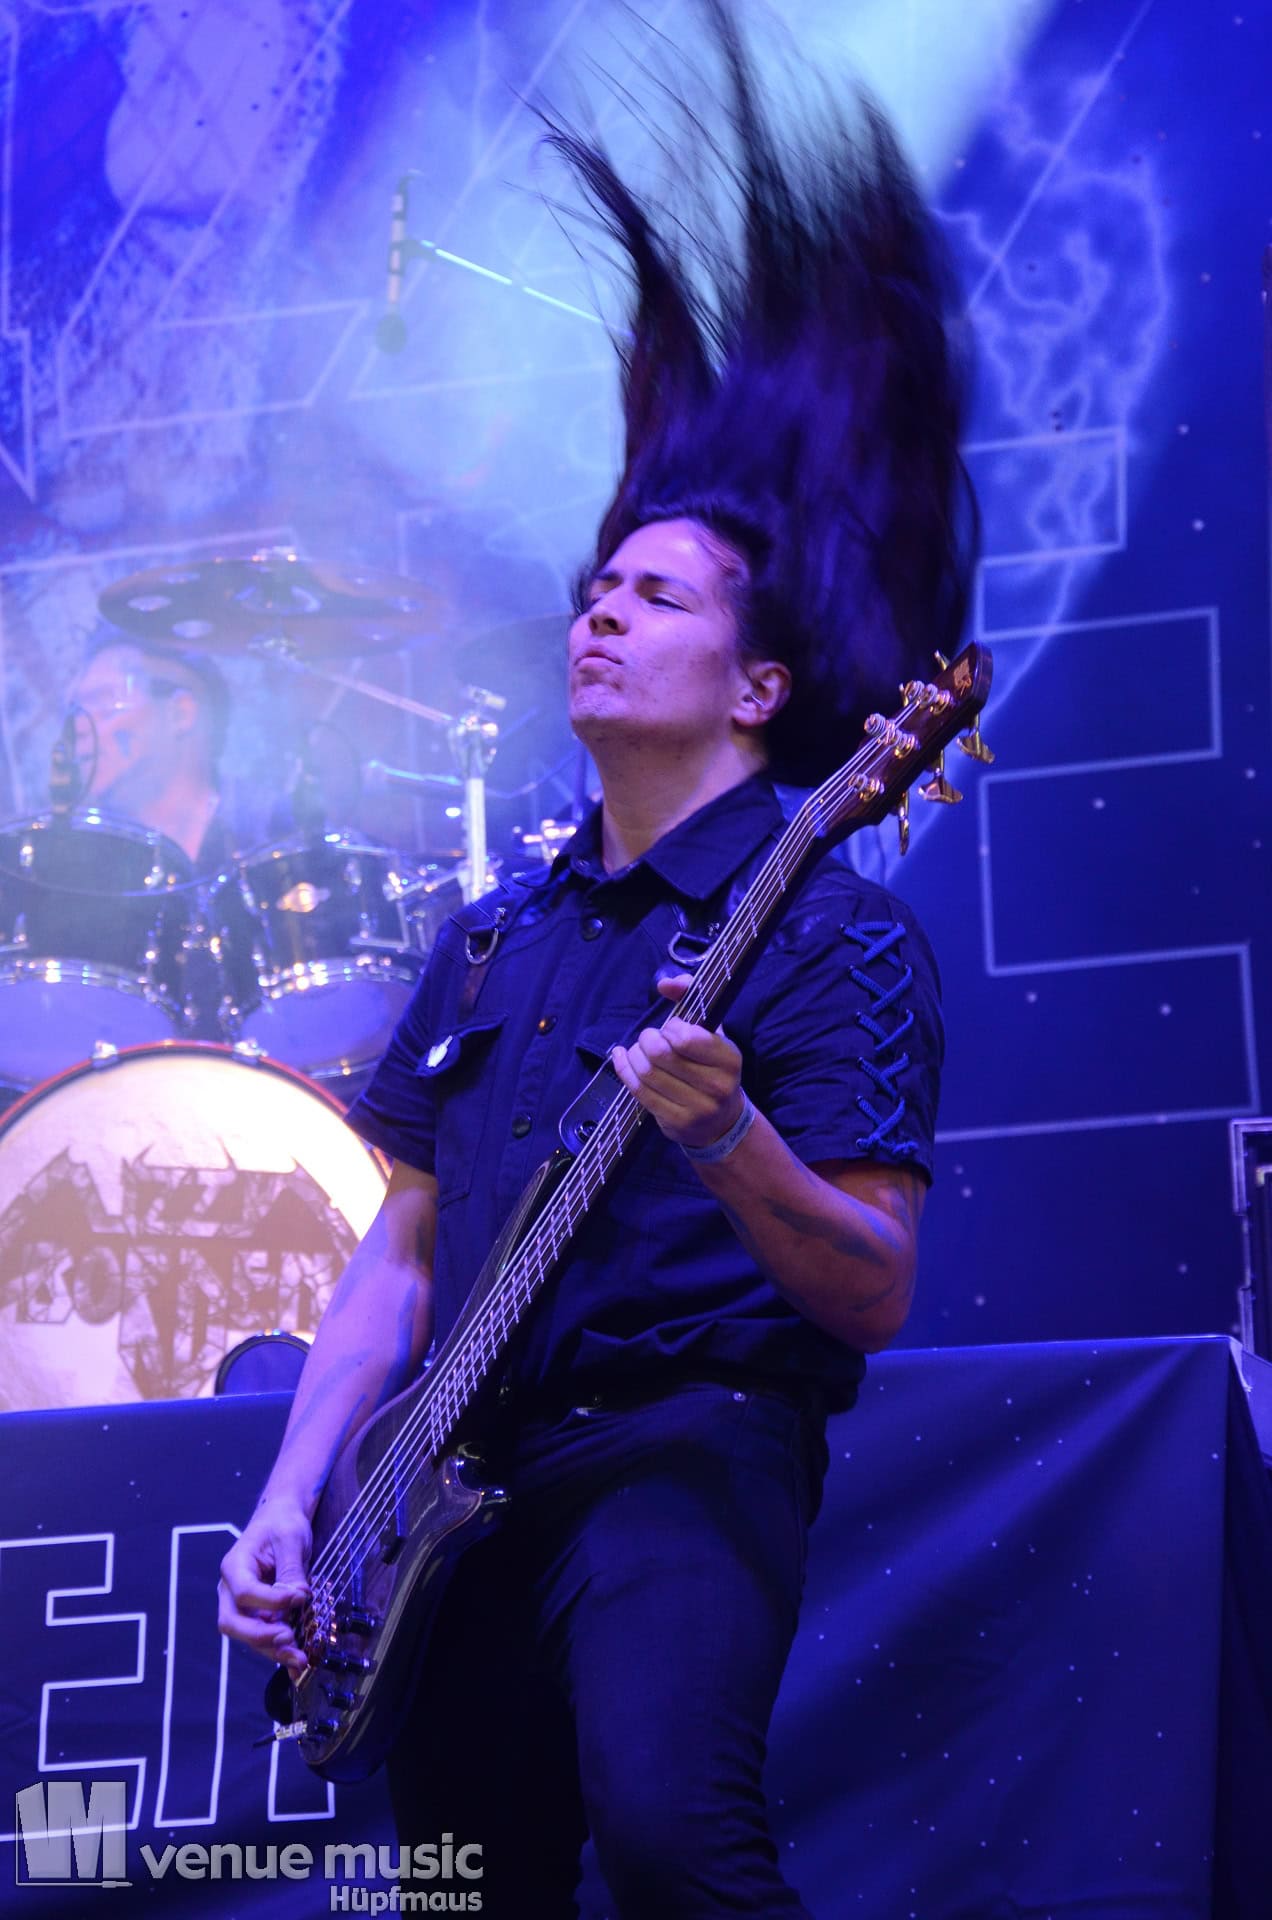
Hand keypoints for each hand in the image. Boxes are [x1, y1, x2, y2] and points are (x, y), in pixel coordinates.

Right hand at [217, 1497, 312, 1676]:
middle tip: (288, 1639)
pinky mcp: (257, 1615)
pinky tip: (296, 1663)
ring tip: (299, 1660)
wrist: (280, 1521)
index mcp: (234, 1566)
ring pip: (247, 1636)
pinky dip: (278, 1651)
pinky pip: (263, 1637)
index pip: (245, 1592)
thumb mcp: (290, 1539)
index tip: (301, 1597)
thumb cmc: (282, 1525)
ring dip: (272, 1651)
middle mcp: (231, 1590)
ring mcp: (242, 1606)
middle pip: (232, 1622)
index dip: (271, 1601)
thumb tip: (299, 1597)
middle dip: (259, 1636)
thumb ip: (291, 1569)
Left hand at [609, 973, 745, 1149]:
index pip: (688, 1038)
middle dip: (646, 1039)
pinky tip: (621, 1059)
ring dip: (633, 1055)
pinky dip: (624, 1071)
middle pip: (661, 1054)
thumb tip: (665, 984)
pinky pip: (639, 1092)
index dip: (671, 1028)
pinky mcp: (676, 1123)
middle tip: (648, 1038)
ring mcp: (697, 1108)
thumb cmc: (712, 1067)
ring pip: (647, 1073)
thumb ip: (691, 998)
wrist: (722, 1121)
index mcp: (730, 1059)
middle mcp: (717, 1085)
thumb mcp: (711, 1033)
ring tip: (636, 1050)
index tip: (670, 1028)